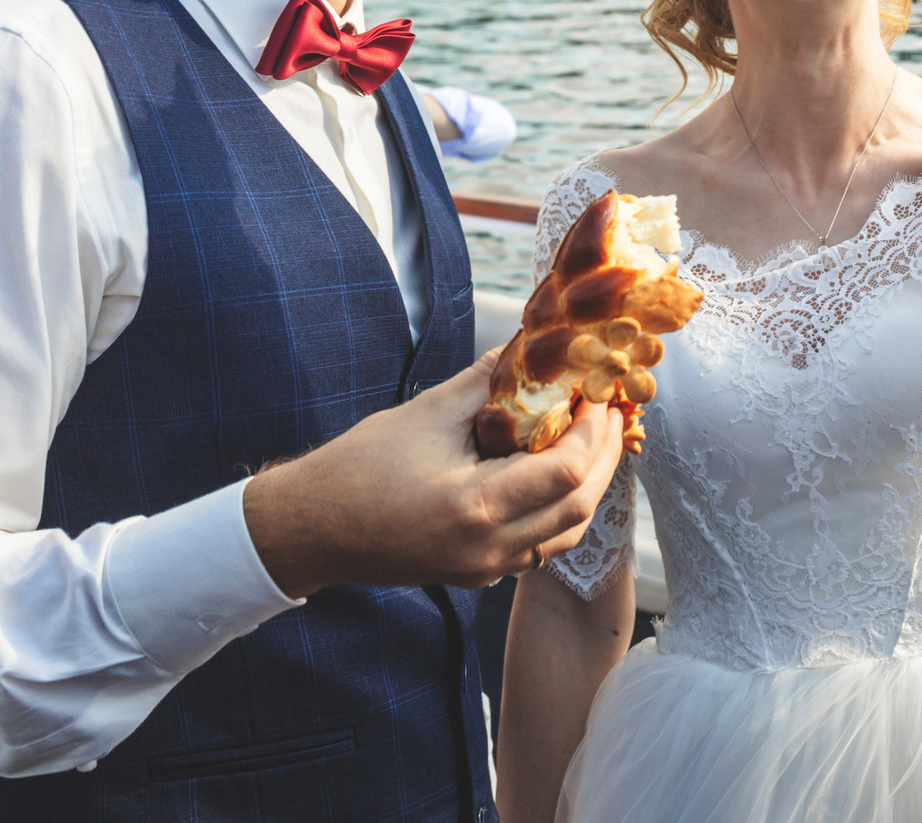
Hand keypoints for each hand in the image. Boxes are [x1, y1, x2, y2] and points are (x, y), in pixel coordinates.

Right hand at [245, 349, 626, 594]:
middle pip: (579, 507)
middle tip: (610, 412)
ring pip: (566, 534)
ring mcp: (485, 570)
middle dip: (603, 456)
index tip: (598, 393)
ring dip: (588, 486)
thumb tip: (532, 345)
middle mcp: (488, 549)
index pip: (566, 471)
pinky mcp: (477, 575)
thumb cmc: (360, 466)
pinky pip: (539, 545)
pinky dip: (560, 509)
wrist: (312, 528)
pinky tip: (558, 472)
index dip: (593, 430)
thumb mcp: (429, 412)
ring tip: (593, 438)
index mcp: (476, 507)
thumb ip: (489, 381)